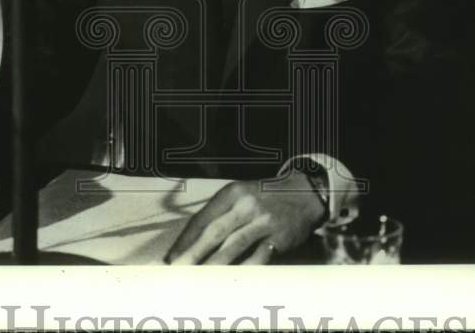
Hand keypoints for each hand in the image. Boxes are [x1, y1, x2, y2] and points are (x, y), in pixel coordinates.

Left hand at [166, 172, 325, 264]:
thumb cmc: (263, 198)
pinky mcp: (279, 237)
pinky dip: (243, 270)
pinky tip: (230, 281)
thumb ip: (218, 215)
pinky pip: (258, 257)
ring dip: (214, 265)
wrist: (303, 193)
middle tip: (177, 270)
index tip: (171, 257)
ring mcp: (264, 221)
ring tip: (198, 279)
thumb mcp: (239, 196)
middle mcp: (246, 205)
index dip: (185, 240)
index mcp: (231, 193)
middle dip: (193, 254)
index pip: (202, 218)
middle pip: (215, 232)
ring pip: (234, 246)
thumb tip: (188, 243)